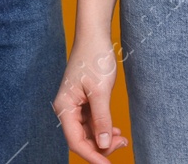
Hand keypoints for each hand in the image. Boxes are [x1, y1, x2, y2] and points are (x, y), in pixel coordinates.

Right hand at [55, 34, 129, 161]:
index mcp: (64, 107)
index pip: (76, 141)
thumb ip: (101, 119)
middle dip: (101, 147)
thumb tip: (102, 144)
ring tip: (122, 139)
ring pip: (88, 132)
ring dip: (103, 138)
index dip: (92, 156)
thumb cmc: (94, 57)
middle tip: (122, 144)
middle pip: (82, 139)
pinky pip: (91, 122)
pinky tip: (115, 131)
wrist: (94, 35)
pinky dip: (103, 128)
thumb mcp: (100, 91)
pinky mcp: (83, 101)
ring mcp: (75, 105)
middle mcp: (67, 108)